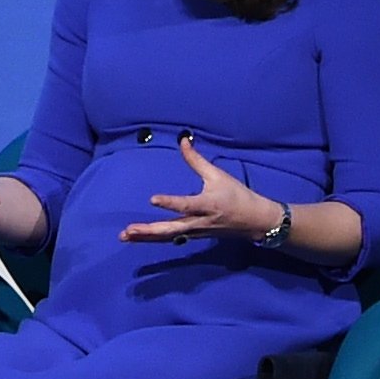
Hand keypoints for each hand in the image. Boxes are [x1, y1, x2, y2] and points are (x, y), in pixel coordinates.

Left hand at [123, 135, 282, 244]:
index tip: (152, 199)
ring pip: (168, 236)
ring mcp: (195, 232)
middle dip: (149, 231)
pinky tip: (138, 237)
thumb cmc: (236, 195)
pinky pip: (171, 238)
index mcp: (207, 204)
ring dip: (147, 237)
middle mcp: (198, 221)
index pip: (186, 205)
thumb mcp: (218, 175)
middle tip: (128, 231)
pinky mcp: (193, 236)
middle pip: (171, 230)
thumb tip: (183, 140)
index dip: (170, 203)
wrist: (254, 221)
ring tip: (125, 235)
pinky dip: (154, 238)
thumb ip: (196, 160)